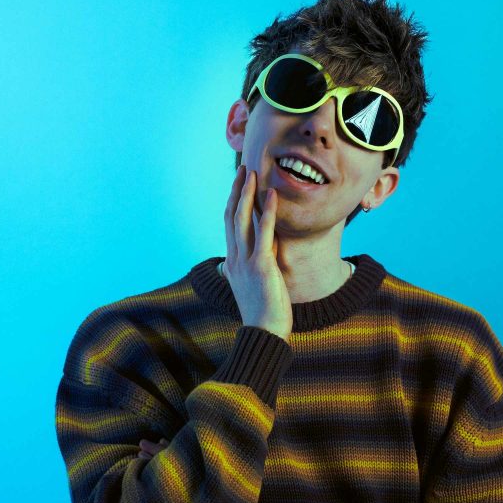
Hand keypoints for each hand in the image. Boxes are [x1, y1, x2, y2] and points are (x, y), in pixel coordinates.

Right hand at [223, 166, 293, 340]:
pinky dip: (268, 213)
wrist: (264, 333)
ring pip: (242, 221)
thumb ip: (253, 265)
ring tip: (253, 174)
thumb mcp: (253, 284)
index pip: (230, 224)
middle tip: (244, 169)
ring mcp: (246, 262)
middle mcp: (235, 258)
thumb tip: (259, 251)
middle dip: (237, 190)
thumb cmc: (262, 312)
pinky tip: (272, 196)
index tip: (240, 183)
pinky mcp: (261, 267)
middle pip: (232, 216)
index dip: (234, 200)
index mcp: (232, 262)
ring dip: (248, 195)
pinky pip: (264, 234)